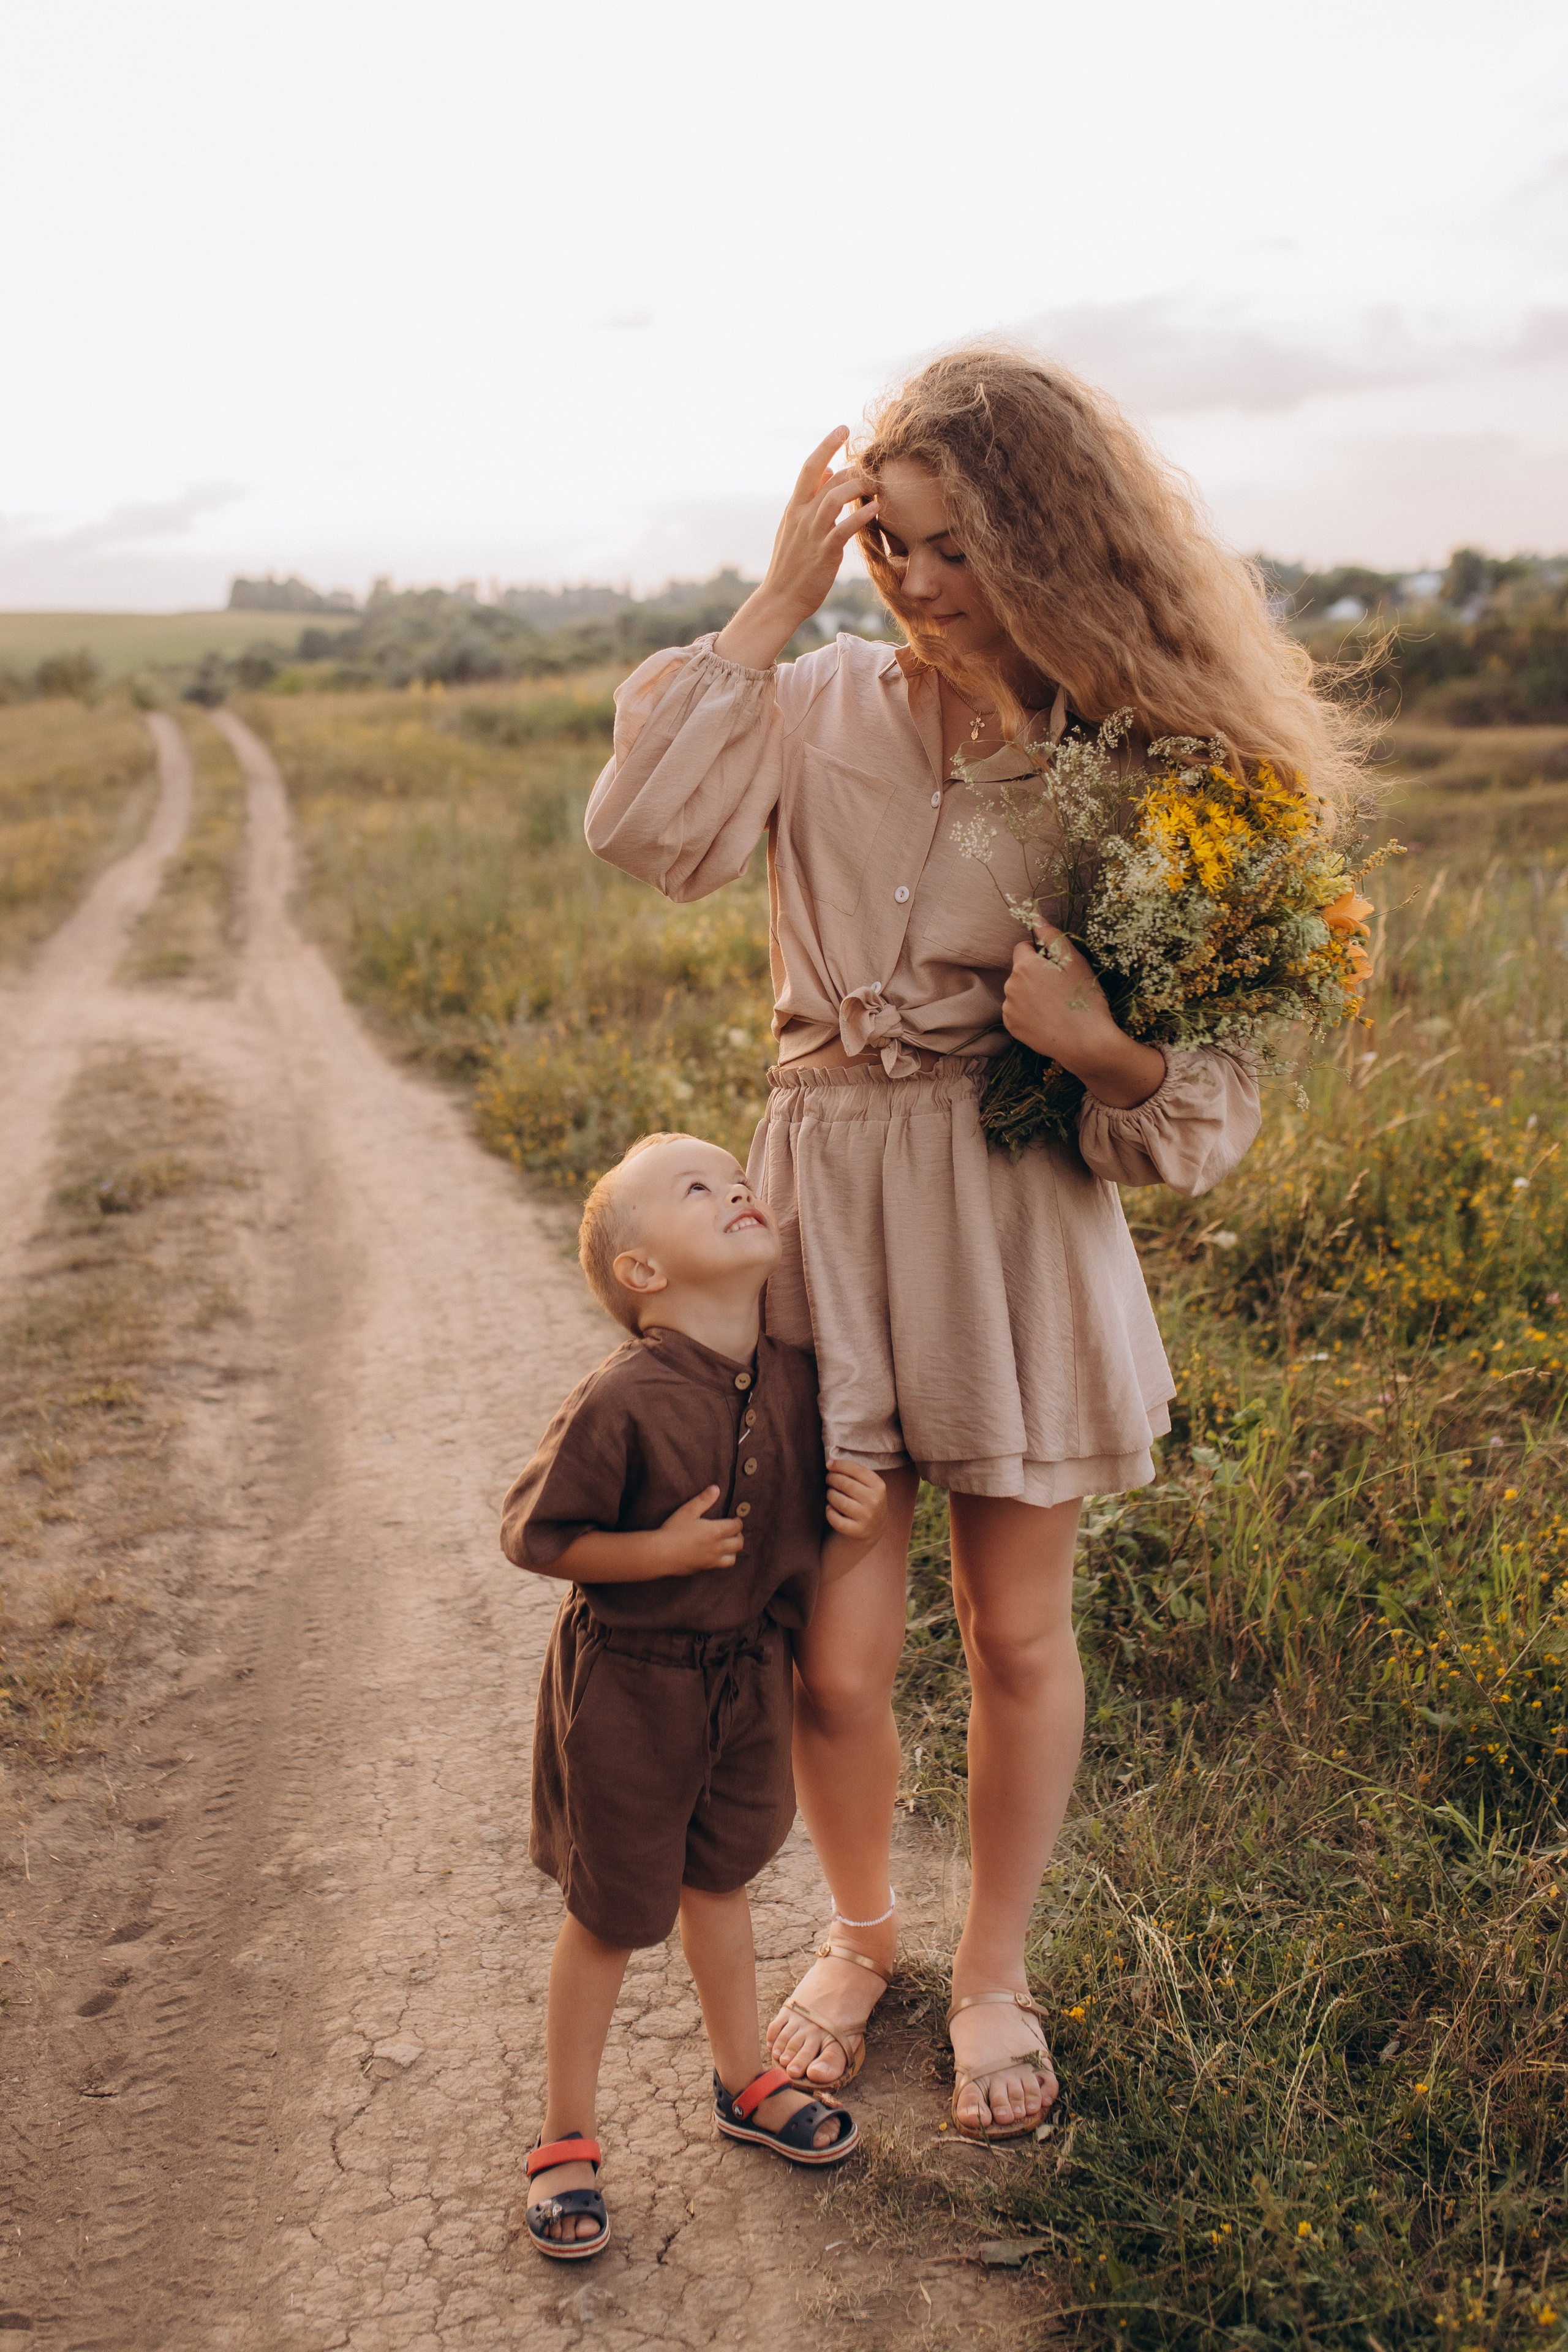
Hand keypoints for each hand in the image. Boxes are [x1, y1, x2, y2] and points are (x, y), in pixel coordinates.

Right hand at [657, 1486, 743, 1573]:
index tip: (736, 1518)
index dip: (738, 1522)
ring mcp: (711, 1560)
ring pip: (733, 1558)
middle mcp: (717, 1548)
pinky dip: (723, 1560)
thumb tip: (716, 1489)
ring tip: (729, 1544)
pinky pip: (721, 1566)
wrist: (660, 1554)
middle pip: (738, 1544)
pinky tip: (716, 1554)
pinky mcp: (704, 1569)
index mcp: (715, 1531)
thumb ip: (703, 1499)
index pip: (736, 1527)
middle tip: (735, 1531)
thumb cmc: (672, 1531)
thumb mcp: (687, 1511)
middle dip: (739, 1536)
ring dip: (734, 1550)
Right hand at [715, 428, 876, 667]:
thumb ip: (811, 499)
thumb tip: (827, 471)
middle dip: (854, 468)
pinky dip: (860, 516)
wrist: (780, 599)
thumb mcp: (795, 527)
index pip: (809, 467)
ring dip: (859, 487)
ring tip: (878, 487)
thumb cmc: (792, 565)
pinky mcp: (824, 553)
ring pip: (836, 498)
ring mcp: (812, 534)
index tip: (844, 428)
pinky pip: (844, 529)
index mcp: (794, 507)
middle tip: (875, 469)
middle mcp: (802, 516)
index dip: (827, 445)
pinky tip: (875, 509)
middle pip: (828, 479)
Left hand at [825, 1460, 887, 1546]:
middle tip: (828, 1479)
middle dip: (832, 1479)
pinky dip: (829, 1512)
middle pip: (846, 1484)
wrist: (875, 1527)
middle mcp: (875, 1501)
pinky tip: (830, 1508)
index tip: (829, 1464)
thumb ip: (855, 1473)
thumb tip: (831, 1463)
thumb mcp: (869, 1485)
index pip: (856, 1470)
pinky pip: (836, 1520)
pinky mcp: (858, 1531)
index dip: (839, 1465)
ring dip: (830, 1495)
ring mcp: (867, 1517)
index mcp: (879, 1486)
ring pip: (840, 1502)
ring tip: (830, 1493)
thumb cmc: (866, 1499)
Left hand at [1001, 924, 1165, 1108]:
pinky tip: (1048, 1018)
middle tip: (1061, 988)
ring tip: (1056, 1005)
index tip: (1058, 967)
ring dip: (1031, 993)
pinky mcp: (1012, 1027)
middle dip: (1036, 974)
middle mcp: (1010, 986)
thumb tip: (1035, 916)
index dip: (1042, 954)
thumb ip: (1051, 936)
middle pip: (1020, 970)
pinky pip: (1017, 1011)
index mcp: (1024, 966)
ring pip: (1019, 991)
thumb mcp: (1074, 960)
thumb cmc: (1084, 997)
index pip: (1024, 947)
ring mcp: (1009, 1009)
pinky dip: (1029, 1012)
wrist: (1086, 1042)